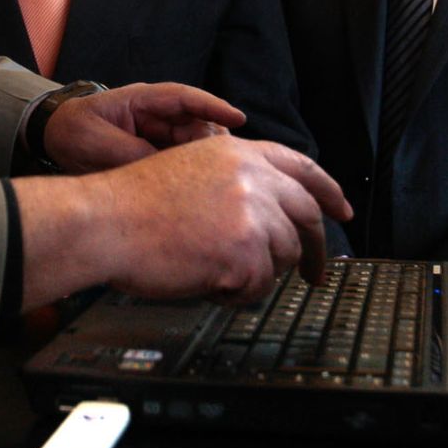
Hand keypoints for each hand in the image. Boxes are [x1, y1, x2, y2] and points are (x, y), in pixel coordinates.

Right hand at [18, 135, 353, 307]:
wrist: (105, 222)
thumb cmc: (133, 205)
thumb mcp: (191, 170)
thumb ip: (236, 181)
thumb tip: (273, 215)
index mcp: (239, 154)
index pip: (302, 167)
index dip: (328, 191)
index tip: (342, 210)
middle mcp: (252, 177)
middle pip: (305, 215)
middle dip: (316, 249)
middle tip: (318, 272)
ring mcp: (252, 213)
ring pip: (282, 257)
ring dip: (256, 274)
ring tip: (218, 272)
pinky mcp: (245, 250)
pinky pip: (259, 286)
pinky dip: (237, 293)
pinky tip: (208, 282)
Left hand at [41, 81, 242, 173]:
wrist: (53, 140)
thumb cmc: (73, 131)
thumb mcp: (98, 142)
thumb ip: (132, 154)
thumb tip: (164, 170)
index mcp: (142, 100)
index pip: (185, 99)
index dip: (214, 107)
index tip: (238, 119)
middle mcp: (156, 115)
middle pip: (196, 125)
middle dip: (213, 144)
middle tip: (229, 165)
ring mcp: (156, 134)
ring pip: (192, 146)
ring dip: (203, 161)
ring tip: (217, 181)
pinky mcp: (154, 154)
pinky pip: (179, 162)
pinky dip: (190, 174)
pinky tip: (200, 190)